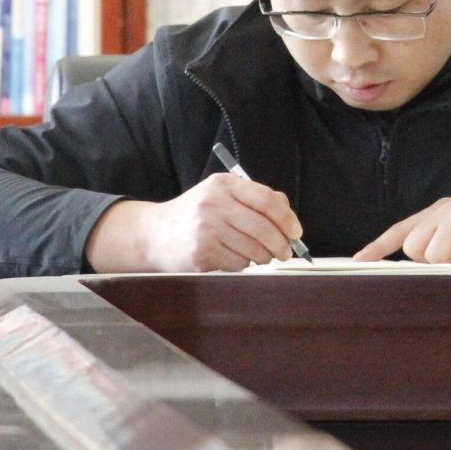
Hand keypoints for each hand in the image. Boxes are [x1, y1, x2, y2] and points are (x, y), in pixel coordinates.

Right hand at [86, 173, 304, 273]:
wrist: (155, 233)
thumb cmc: (195, 214)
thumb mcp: (221, 195)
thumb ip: (254, 198)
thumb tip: (288, 215)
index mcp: (223, 185)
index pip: (266, 199)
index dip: (287, 218)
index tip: (296, 232)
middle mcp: (214, 204)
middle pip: (263, 227)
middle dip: (281, 244)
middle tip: (285, 252)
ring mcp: (206, 229)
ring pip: (253, 249)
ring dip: (263, 257)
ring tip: (259, 255)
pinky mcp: (201, 253)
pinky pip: (238, 264)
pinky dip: (243, 264)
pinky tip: (233, 257)